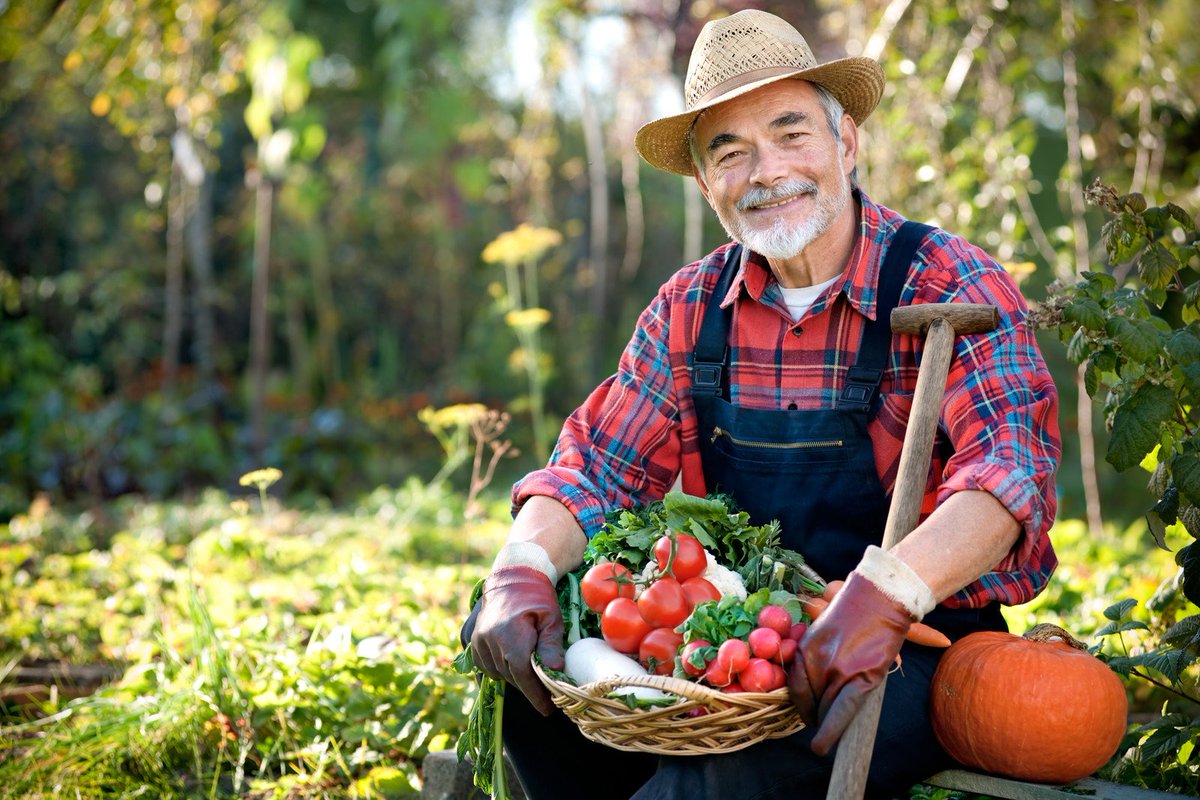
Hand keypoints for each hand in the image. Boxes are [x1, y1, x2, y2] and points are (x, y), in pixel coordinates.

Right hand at [470, 565, 563, 715]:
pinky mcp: (473, 640)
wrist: (513, 574)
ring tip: (532, 671)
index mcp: (510, 636)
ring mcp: (478, 640)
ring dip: (515, 676)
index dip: (535, 695)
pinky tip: (513, 661)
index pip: (523, 676)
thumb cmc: (537, 596)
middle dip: (529, 686)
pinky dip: (501, 668)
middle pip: (511, 676)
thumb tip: (554, 671)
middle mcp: (490, 640)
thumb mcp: (551, 618)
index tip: (548, 709)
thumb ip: (551, 645)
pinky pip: (486, 665)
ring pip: (498, 673)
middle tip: (547, 691)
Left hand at [788, 571, 913, 754]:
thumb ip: (816, 660)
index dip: (802, 707)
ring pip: (827, 710)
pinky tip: (823, 745)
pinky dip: (832, 730)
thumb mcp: (823, 634)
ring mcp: (838, 671)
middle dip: (816, 716)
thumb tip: (818, 688)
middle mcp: (817, 662)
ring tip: (829, 735)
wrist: (879, 598)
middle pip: (811, 702)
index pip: (796, 690)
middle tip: (822, 725)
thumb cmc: (854, 613)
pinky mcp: (862, 677)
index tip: (808, 717)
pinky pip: (843, 711)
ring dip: (827, 726)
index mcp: (805, 650)